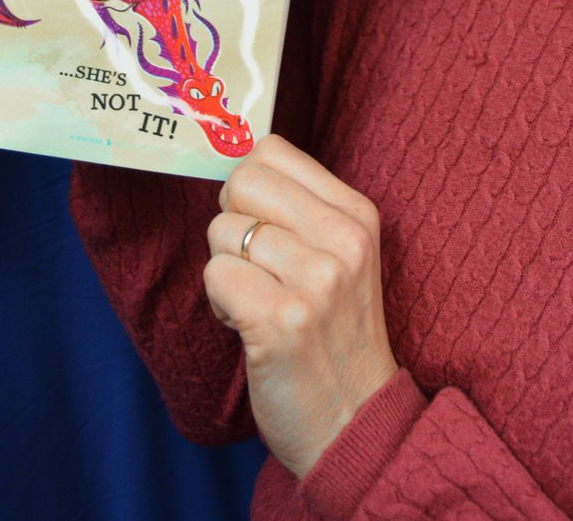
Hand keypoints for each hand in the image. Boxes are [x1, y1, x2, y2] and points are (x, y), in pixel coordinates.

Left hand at [205, 135, 398, 479]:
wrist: (357, 422)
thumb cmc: (335, 335)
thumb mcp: (342, 256)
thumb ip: (300, 208)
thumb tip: (234, 166)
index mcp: (357, 214)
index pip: (272, 151)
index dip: (249, 189)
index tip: (265, 228)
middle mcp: (343, 240)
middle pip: (242, 181)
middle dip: (232, 224)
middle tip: (258, 269)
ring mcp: (316, 280)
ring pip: (222, 231)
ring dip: (227, 272)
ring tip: (261, 304)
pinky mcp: (282, 321)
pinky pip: (215, 274)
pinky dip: (220, 303)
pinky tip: (250, 327)